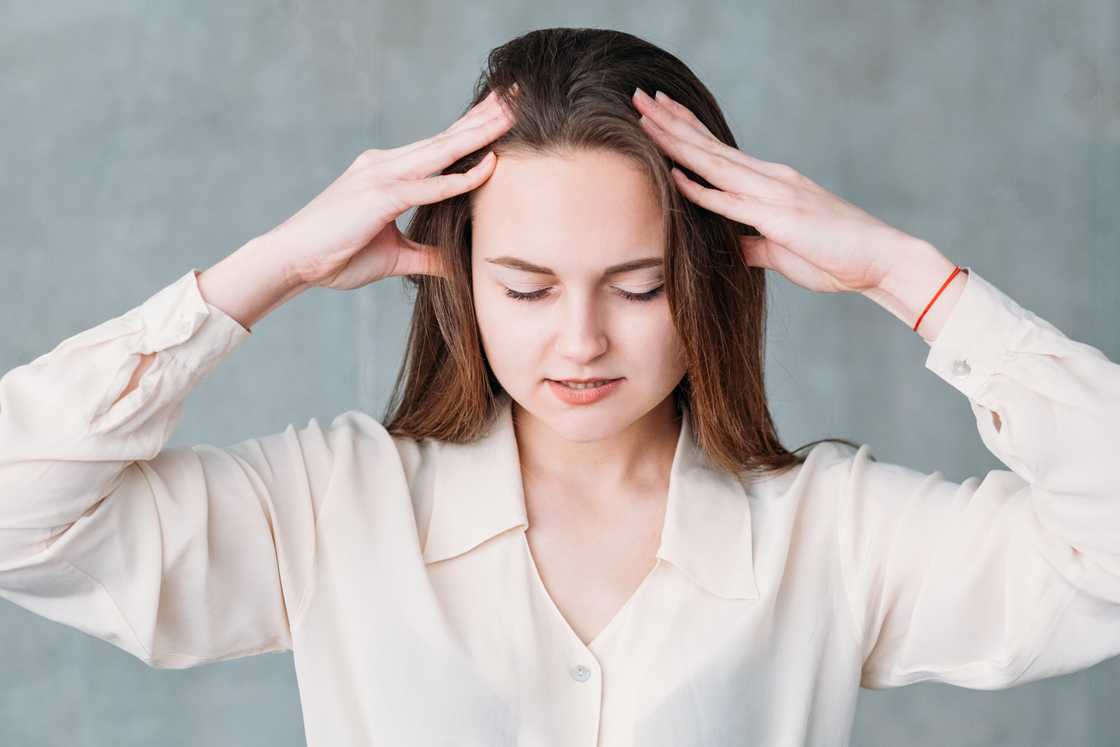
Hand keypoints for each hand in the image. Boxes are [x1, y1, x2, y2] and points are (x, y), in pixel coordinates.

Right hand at [261, 90, 513, 290]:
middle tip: (518, 96)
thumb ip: (428, 256)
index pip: (439, 146)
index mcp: (388, 172)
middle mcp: (385, 164)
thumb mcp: (395, 257)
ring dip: (478, 134)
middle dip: (482, 118)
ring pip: (441, 151)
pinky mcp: (378, 197)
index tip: (501, 114)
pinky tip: (488, 167)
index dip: (472, 129)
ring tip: (511, 116)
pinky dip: (459, 178)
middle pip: (445, 138)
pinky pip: (428, 185)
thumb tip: (457, 265)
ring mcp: (380, 176)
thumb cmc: (336, 256)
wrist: (291, 260)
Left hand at [631, 88, 919, 293]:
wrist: (881, 260)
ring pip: (715, 163)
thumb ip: (753, 245)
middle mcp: (770, 179)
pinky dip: (701, 189)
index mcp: (771, 183)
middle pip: (710, 146)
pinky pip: (732, 203)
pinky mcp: (780, 218)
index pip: (719, 151)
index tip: (659, 113)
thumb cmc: (836, 257)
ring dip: (678, 141)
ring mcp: (775, 194)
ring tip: (647, 118)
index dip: (687, 130)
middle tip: (639, 97)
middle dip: (672, 122)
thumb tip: (730, 247)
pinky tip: (674, 174)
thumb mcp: (782, 251)